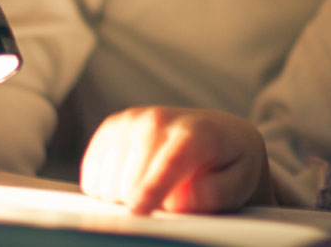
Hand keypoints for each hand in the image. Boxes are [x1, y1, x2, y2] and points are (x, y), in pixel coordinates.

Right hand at [80, 107, 271, 213]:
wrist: (217, 133)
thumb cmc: (228, 164)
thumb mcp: (239, 184)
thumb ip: (213, 194)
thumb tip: (176, 200)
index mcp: (196, 132)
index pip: (169, 162)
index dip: (152, 189)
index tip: (139, 210)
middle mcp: (158, 119)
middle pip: (130, 183)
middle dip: (144, 205)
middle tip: (168, 201)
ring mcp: (130, 121)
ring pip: (106, 184)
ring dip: (125, 198)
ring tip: (155, 188)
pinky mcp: (110, 128)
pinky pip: (92, 180)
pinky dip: (108, 190)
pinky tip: (133, 181)